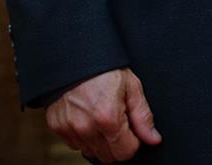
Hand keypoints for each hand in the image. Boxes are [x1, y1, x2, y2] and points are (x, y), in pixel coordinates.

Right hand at [45, 68, 159, 161]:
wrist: (74, 56)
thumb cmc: (104, 68)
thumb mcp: (131, 86)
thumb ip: (143, 116)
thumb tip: (153, 139)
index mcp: (108, 118)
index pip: (126, 152)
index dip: (133, 141)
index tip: (131, 128)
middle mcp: (86, 127)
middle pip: (108, 157)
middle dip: (117, 144)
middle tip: (118, 122)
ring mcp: (70, 129)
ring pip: (91, 152)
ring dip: (100, 141)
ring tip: (102, 118)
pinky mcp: (57, 127)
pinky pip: (75, 144)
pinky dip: (83, 136)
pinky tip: (88, 117)